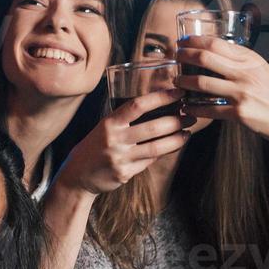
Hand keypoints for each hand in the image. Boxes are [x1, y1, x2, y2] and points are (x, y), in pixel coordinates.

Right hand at [53, 90, 189, 196]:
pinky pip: (150, 161)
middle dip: (176, 121)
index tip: (178, 93)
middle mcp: (114, 139)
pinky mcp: (124, 174)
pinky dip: (164, 152)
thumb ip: (126, 119)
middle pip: (152, 127)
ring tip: (187, 132)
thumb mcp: (105, 127)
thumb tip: (159, 106)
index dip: (160, 98)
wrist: (77, 175)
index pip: (137, 105)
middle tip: (190, 115)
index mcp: (109, 123)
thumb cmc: (96, 146)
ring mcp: (120, 158)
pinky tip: (173, 145)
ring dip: (176, 139)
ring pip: (156, 147)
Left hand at [174, 36, 268, 139]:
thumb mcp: (261, 69)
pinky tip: (185, 107)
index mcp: (250, 59)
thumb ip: (240, 61)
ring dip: (184, 82)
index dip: (195, 41)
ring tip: (176, 82)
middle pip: (205, 59)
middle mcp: (245, 73)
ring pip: (203, 83)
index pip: (216, 44)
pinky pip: (209, 109)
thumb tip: (215, 52)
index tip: (182, 42)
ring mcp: (242, 93)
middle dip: (184, 56)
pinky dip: (193, 108)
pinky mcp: (239, 113)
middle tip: (174, 57)